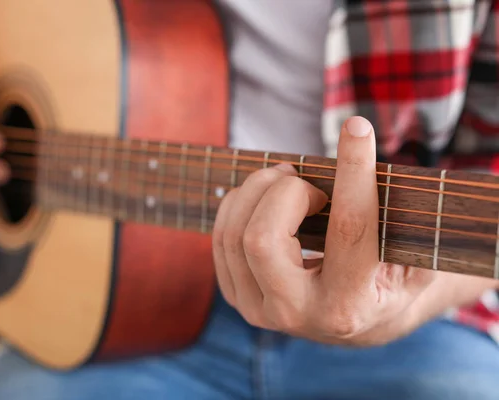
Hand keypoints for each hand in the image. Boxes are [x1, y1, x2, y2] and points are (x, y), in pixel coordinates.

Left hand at [212, 116, 435, 345]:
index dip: (353, 172)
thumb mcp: (414, 256)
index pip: (348, 229)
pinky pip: (221, 238)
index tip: (357, 128)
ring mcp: (260, 310)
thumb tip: (367, 148)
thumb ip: (404, 216)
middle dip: (283, 191)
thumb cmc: (391, 279)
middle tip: (303, 178)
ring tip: (287, 182)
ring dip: (257, 190)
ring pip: (235, 234)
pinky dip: (240, 204)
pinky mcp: (238, 296)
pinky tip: (264, 198)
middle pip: (262, 238)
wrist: (360, 322)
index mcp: (350, 306)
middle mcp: (298, 314)